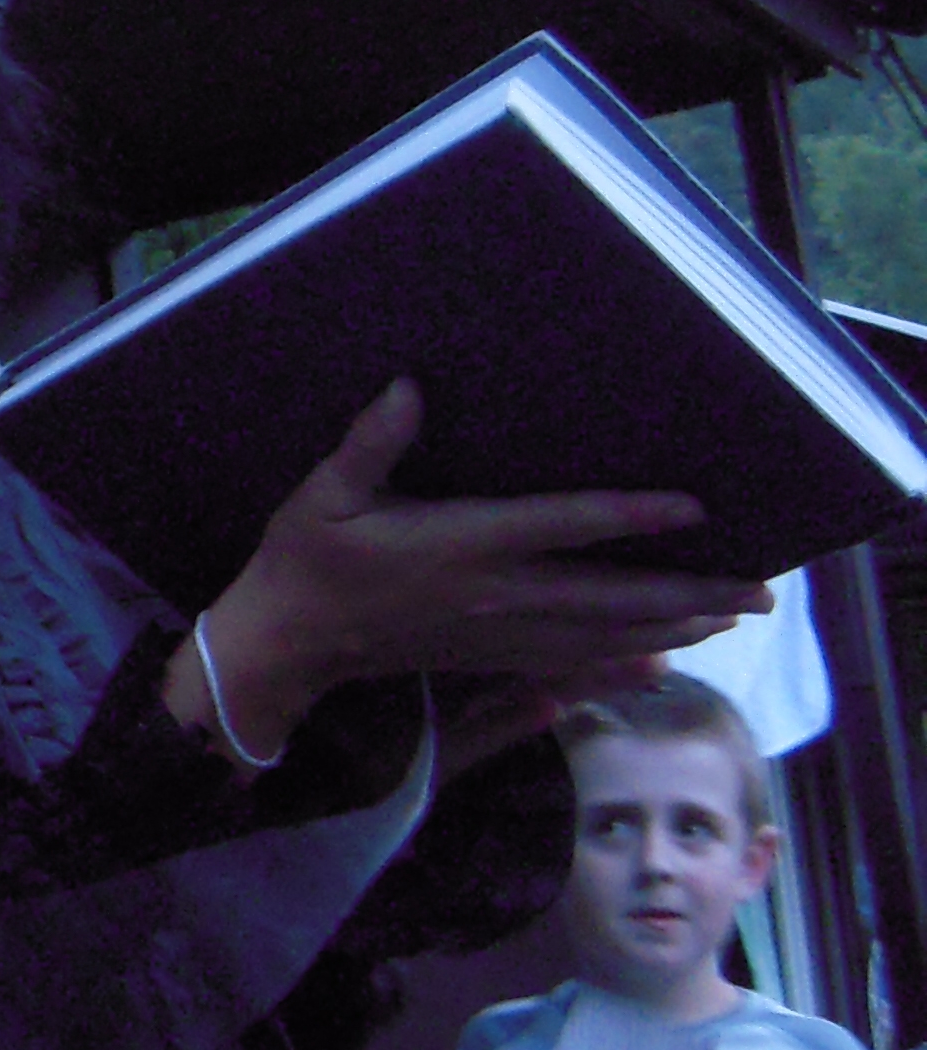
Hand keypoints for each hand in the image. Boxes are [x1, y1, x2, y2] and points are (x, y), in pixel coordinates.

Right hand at [191, 380, 770, 757]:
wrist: (287, 645)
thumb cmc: (306, 558)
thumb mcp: (324, 494)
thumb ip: (370, 442)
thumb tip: (408, 387)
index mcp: (459, 546)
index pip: (559, 528)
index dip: (628, 517)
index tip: (693, 508)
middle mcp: (492, 596)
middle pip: (611, 598)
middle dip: (690, 594)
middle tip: (762, 592)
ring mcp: (497, 635)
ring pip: (606, 636)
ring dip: (675, 627)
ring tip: (734, 616)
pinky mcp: (492, 658)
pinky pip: (577, 662)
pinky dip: (629, 658)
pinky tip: (667, 656)